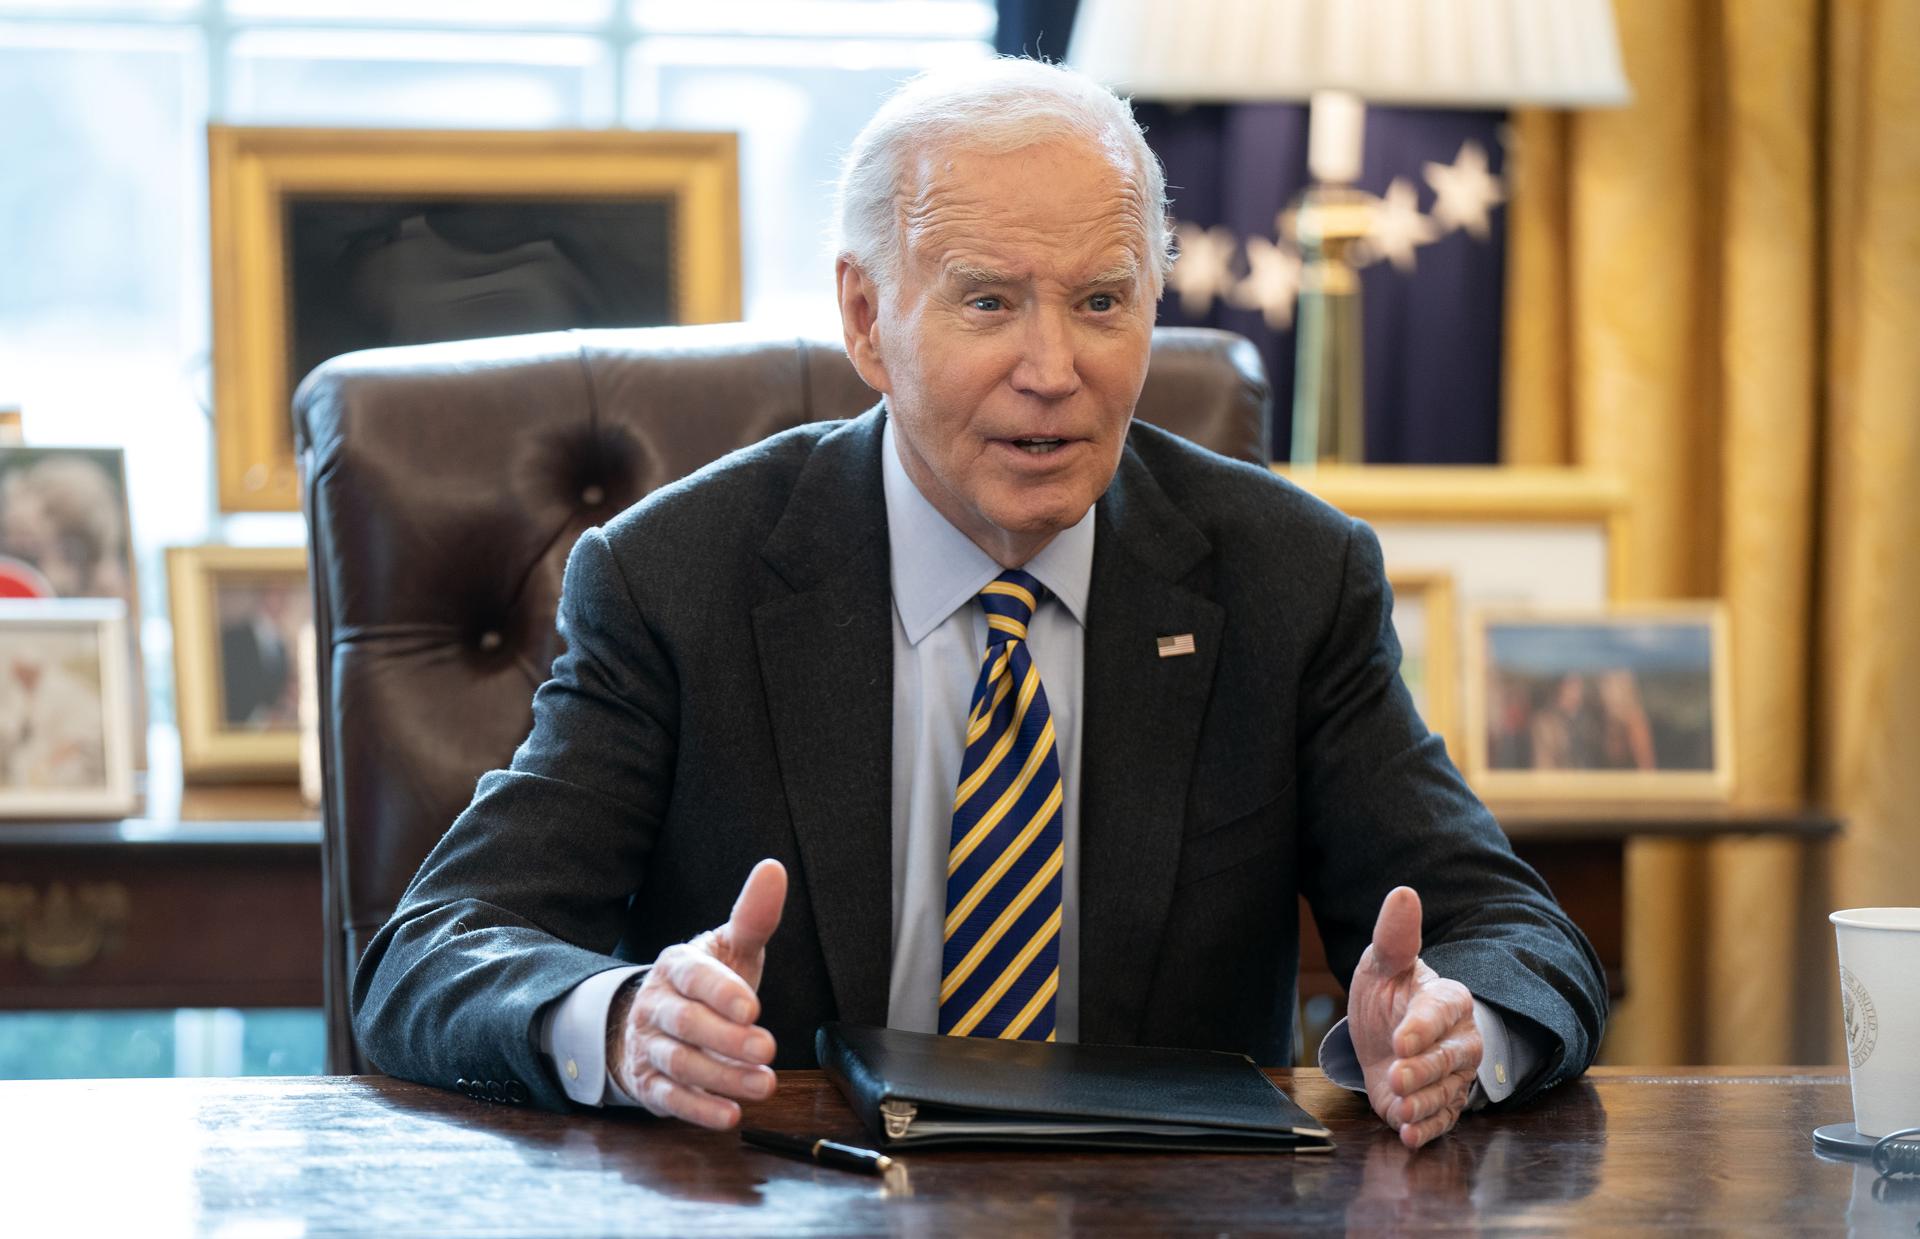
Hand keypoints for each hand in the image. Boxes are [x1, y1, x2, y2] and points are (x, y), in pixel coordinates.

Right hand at [608, 858, 786, 1128]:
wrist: (656, 1019)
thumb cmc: (707, 981)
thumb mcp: (731, 947)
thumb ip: (754, 916)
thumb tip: (774, 869)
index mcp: (677, 966)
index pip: (695, 977)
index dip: (722, 993)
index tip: (754, 1008)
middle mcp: (657, 1004)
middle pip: (685, 1024)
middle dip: (726, 1039)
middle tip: (768, 1049)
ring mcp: (649, 1045)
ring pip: (679, 1063)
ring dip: (722, 1077)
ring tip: (764, 1085)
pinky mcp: (649, 1082)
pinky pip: (668, 1098)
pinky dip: (698, 1109)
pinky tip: (730, 1114)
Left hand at [1346, 886, 1481, 1149]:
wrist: (1387, 1033)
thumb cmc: (1389, 993)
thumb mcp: (1383, 964)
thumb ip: (1394, 935)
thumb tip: (1402, 893)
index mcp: (1446, 1000)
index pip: (1440, 1013)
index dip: (1422, 1028)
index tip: (1399, 1040)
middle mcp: (1458, 1040)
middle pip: (1451, 1059)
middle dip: (1425, 1071)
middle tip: (1398, 1076)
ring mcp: (1453, 1076)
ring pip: (1447, 1093)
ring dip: (1424, 1104)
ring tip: (1402, 1110)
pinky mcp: (1441, 1105)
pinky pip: (1441, 1120)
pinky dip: (1425, 1130)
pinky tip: (1408, 1134)